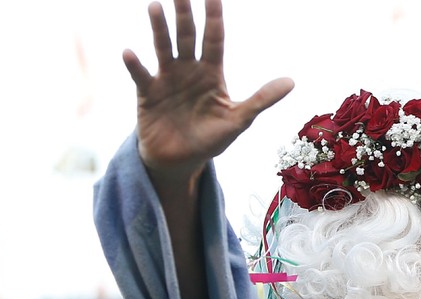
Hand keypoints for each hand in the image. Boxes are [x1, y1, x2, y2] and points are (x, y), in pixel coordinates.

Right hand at [122, 0, 292, 185]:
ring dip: (159, 29)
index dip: (214, 16)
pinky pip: (141, 76)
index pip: (214, 37)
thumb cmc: (210, 139)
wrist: (181, 161)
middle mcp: (187, 69)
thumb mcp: (239, 120)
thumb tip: (291, 82)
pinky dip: (135, 65)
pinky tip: (129, 52)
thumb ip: (261, 100)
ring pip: (163, 48)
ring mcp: (166, 79)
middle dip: (185, 13)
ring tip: (155, 6)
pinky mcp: (148, 94)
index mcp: (211, 73)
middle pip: (187, 35)